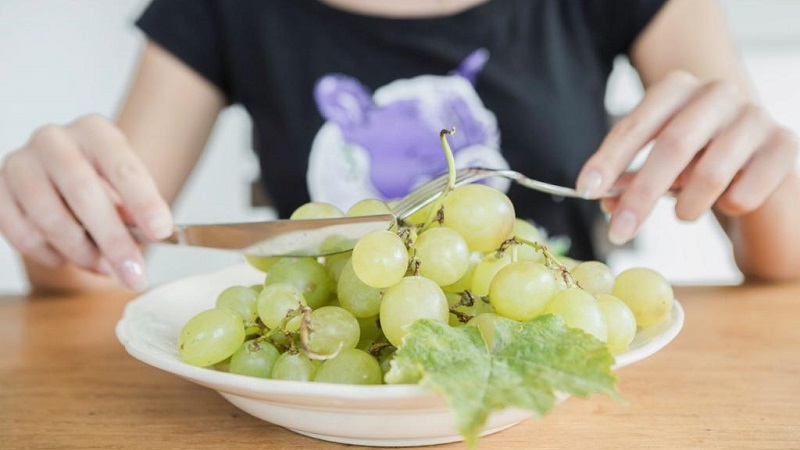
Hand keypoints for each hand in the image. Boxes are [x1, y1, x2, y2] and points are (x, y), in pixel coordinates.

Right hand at [0, 114, 172, 289]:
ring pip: (49, 216)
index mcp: (95, 131)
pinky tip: (66, 258)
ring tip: (104, 269)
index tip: (160, 232)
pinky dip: (48, 254)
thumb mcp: (128, 191)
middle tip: (133, 274)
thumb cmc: (102, 186)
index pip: (123, 166)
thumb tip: (151, 234)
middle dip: (113, 240)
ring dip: (81, 252)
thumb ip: (136, 209)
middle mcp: (54, 139)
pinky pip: (21, 233)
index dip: (143, 201)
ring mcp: (21, 163)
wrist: (61, 182)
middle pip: (83, 192)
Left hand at [576, 71, 797, 244]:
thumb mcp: (658, 163)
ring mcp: (754, 115)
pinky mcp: (784, 144)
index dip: (609, 160)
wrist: (757, 158)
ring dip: (688, 205)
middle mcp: (716, 92)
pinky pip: (746, 191)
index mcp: (676, 88)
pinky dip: (728, 206)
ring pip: (711, 170)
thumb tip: (605, 200)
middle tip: (620, 231)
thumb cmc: (696, 157)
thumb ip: (631, 178)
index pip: (635, 125)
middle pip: (672, 146)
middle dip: (641, 194)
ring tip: (682, 215)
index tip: (586, 191)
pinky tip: (727, 201)